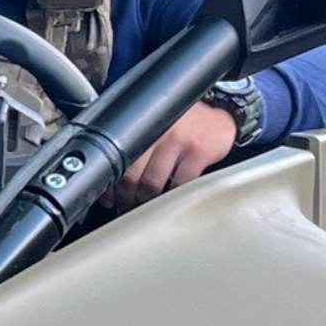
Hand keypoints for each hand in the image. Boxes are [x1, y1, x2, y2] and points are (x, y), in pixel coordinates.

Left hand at [109, 101, 235, 212]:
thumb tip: (111, 178)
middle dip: (126, 198)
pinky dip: (172, 196)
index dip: (112, 184)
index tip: (109, 197)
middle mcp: (157, 131)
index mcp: (140, 124)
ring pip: (154, 183)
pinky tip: (168, 198)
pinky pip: (180, 184)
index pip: (118, 160)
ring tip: (144, 206)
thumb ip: (133, 143)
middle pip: (133, 175)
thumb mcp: (153, 125)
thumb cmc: (181, 123)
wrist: (216, 118)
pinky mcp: (199, 153)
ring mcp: (179, 141)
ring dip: (146, 201)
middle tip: (126, 206)